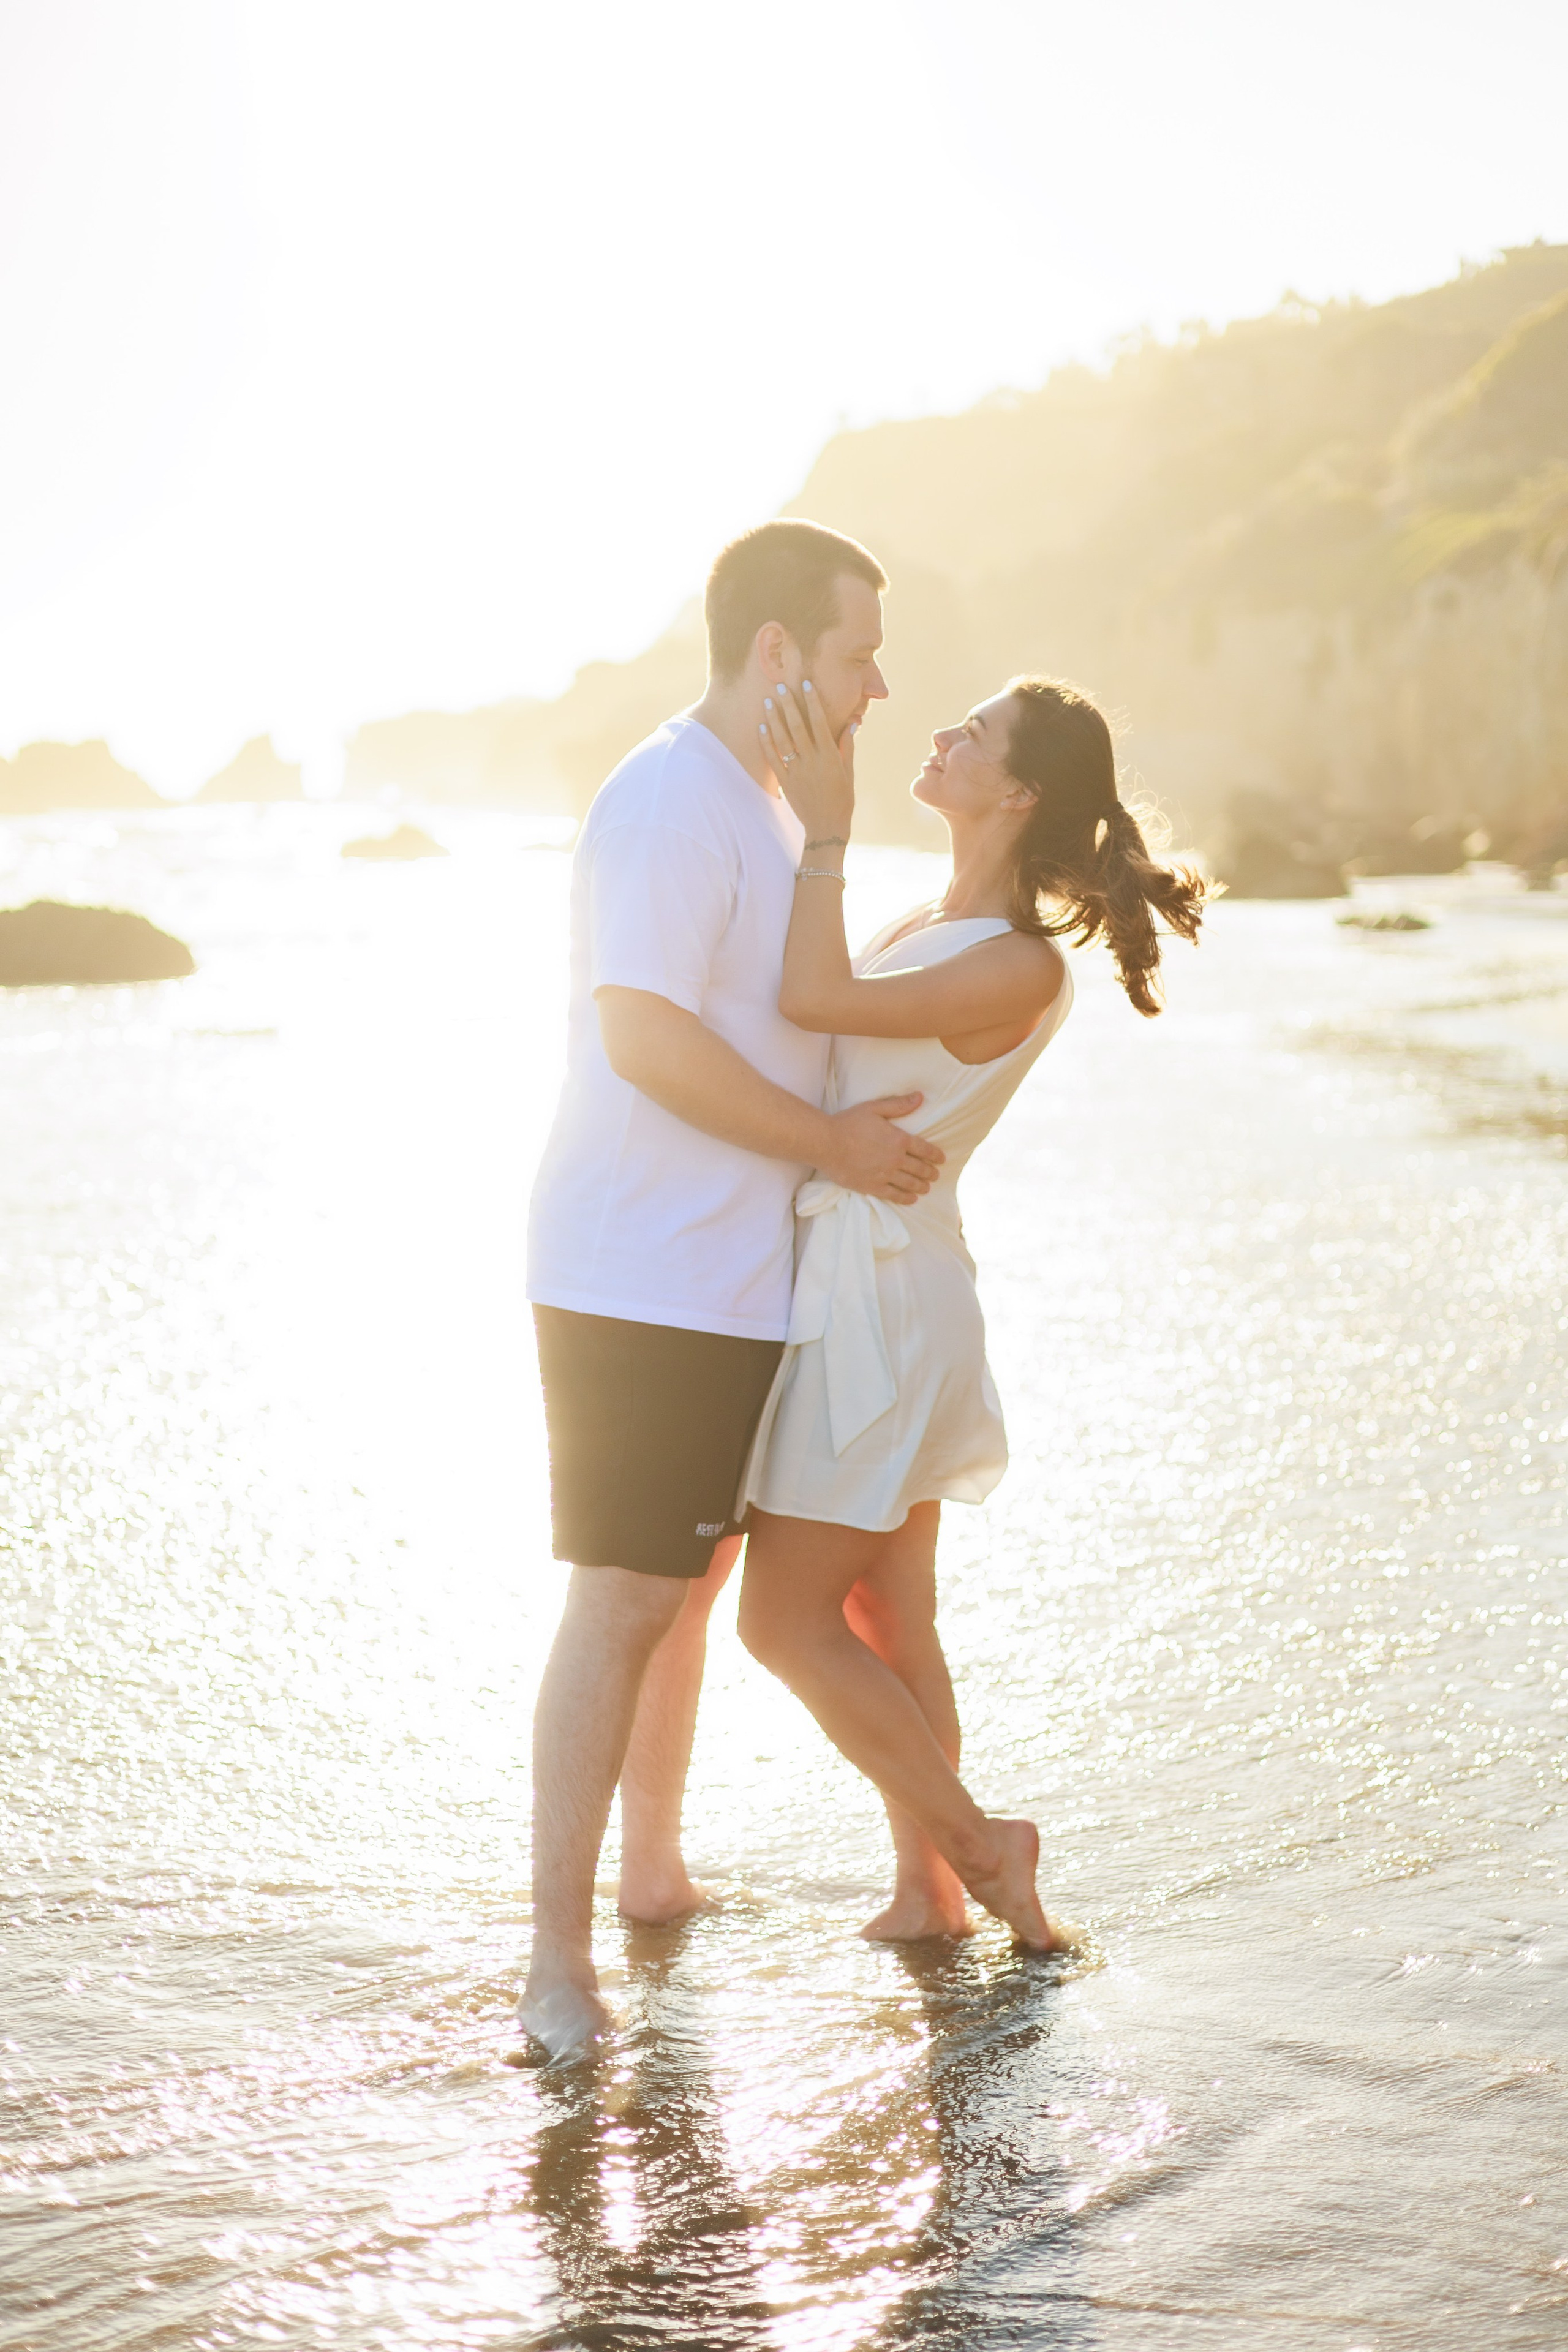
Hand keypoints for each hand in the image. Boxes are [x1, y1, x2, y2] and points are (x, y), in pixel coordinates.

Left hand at [761, 681, 854, 838]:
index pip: (819, 722)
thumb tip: (853, 722)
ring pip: (783, 740)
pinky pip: (774, 759)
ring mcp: (797, 771)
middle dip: (789, 704)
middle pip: (798, 726)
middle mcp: (812, 761)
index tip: (806, 684)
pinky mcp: (786, 782)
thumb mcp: (849, 772)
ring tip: (768, 701)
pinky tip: (761, 728)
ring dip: (774, 719)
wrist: (826, 828)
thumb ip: (847, 746)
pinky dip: (767, 743)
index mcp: (830, 756)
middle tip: (780, 686)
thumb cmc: (842, 800)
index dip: (812, 702)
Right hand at [819, 1093, 944, 1203]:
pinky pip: (894, 1195)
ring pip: (910, 1183)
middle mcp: (896, 1159)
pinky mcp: (872, 1187)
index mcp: (899, 1139)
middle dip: (930, 1172)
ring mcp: (885, 1175)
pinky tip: (911, 1198)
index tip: (942, 1159)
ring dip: (921, 1186)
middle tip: (935, 1175)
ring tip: (927, 1188)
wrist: (826, 1143)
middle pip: (919, 1168)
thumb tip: (920, 1097)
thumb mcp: (874, 1108)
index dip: (935, 1155)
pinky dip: (905, 1198)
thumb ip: (899, 1105)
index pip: (924, 1149)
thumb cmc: (849, 1123)